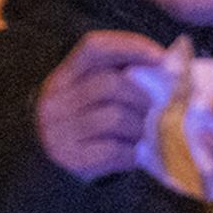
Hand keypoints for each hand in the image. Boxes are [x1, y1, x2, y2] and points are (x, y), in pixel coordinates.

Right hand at [36, 30, 162, 181]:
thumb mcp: (87, 96)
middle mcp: (59, 97)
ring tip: (143, 135)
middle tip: (155, 111)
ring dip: (139, 128)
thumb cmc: (83, 125)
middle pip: (110, 83)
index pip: (95, 48)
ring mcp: (63, 127)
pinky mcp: (73, 157)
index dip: (129, 47)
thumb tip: (166, 70)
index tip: (161, 58)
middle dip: (142, 97)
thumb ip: (117, 80)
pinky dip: (132, 152)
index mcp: (65, 75)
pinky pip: (114, 150)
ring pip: (116, 117)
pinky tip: (133, 154)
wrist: (47, 166)